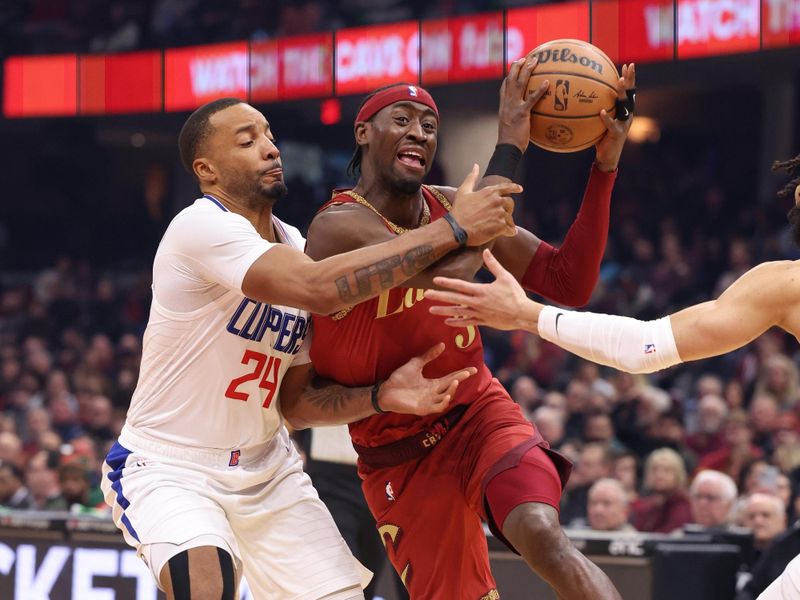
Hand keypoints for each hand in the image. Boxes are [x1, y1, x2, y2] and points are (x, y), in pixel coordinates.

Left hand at [378, 343, 476, 415]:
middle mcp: (433, 393)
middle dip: (461, 379)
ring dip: (452, 390)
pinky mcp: (422, 408)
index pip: (451, 378)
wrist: (385, 390)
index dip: (462, 373)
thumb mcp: (415, 364)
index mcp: (433, 384)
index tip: (473, 368)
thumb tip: (442, 345)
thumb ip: (429, 356)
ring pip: (446, 397)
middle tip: (469, 372)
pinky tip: (447, 395)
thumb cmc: (399, 379)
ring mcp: (429, 401)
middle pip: (451, 386)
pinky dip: (443, 402)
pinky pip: (437, 407)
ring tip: (456, 380)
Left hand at [425, 249, 541, 330]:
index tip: (435, 280)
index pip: (459, 285)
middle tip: (426, 295)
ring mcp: (479, 313)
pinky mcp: (483, 322)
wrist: (523, 314)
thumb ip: (494, 264)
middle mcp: (476, 303)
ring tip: (431, 310)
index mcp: (481, 291)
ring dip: (443, 311)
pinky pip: (466, 323)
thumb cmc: (515, 294)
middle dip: (439, 296)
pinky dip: (456, 322)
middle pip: (454, 299)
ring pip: (457, 313)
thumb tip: (486, 251)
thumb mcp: (505, 277)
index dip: (446, 282)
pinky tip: (447, 322)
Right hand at [450, 164, 519, 245]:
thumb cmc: (459, 210)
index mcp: (490, 191)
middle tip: (502, 215)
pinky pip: (510, 229)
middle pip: (510, 203)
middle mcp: (497, 201)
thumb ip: (471, 178)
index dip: (514, 188)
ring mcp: (500, 213)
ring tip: (504, 227)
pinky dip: (510, 231)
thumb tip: (475, 166)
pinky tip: (509, 233)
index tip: (520, 189)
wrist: (457, 228)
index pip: (507, 187)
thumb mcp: (463, 191)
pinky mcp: (500, 226)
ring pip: (510, 217)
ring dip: (508, 222)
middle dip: (508, 209)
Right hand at [498, 51, 549, 151]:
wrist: (507, 147)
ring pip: (520, 84)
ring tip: (535, 61)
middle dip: (517, 67)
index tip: (515, 66)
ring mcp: (514, 107)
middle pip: (511, 79)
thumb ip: (515, 117)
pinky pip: (531, 99)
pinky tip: (547, 83)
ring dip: (527, 70)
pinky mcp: (522, 113)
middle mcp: (507, 103)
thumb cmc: (510, 140)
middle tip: (525, 58)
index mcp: (503, 105)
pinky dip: (539, 90)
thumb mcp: (509, 125)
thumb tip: (524, 118)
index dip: (509, 75)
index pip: (504, 87)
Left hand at [595, 63, 636, 171]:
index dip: (630, 79)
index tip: (629, 65)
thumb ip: (597, 109)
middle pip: (630, 94)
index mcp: (624, 111)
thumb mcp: (600, 122)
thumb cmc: (602, 138)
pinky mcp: (617, 134)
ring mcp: (623, 124)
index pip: (629, 92)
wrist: (607, 158)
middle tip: (630, 67)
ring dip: (622, 93)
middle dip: (630, 80)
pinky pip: (611, 125)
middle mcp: (627, 115)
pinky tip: (602, 112)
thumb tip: (583, 97)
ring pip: (624, 106)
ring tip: (619, 82)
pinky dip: (607, 118)